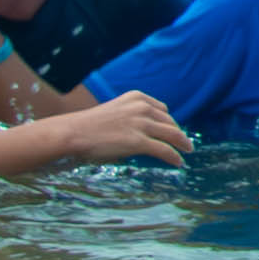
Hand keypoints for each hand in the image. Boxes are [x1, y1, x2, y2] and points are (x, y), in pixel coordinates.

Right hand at [56, 92, 190, 164]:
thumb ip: (130, 118)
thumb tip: (143, 134)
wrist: (72, 133)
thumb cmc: (87, 126)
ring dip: (182, 144)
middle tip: (183, 142)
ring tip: (187, 150)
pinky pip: (165, 150)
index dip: (168, 121)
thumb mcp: (114, 112)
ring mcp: (142, 124)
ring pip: (172, 135)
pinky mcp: (139, 141)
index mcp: (136, 97)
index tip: (172, 129)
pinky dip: (175, 156)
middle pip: (169, 121)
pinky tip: (178, 161)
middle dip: (177, 133)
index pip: (161, 109)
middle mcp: (142, 108)